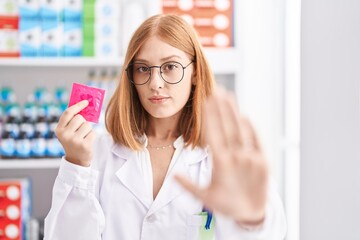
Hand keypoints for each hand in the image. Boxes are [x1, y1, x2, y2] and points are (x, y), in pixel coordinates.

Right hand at [55, 100, 95, 166]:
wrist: (76, 160)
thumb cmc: (73, 141)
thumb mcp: (68, 131)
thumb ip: (72, 120)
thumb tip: (84, 103)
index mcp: (59, 129)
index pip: (68, 113)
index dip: (78, 106)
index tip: (86, 102)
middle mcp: (65, 135)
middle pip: (80, 118)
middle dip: (83, 122)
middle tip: (80, 131)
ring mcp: (74, 140)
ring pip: (87, 125)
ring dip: (88, 130)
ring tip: (83, 138)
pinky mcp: (84, 145)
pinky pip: (93, 133)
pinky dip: (92, 136)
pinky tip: (87, 142)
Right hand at [175, 89, 267, 225]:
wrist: (252, 214)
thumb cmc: (226, 204)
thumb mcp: (205, 197)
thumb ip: (188, 184)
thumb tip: (172, 175)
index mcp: (220, 163)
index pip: (212, 133)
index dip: (209, 115)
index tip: (205, 100)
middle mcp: (236, 157)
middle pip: (227, 126)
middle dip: (220, 106)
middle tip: (215, 89)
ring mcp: (251, 157)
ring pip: (241, 129)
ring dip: (233, 111)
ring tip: (227, 95)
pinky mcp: (263, 159)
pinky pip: (256, 138)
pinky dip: (249, 126)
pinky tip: (243, 114)